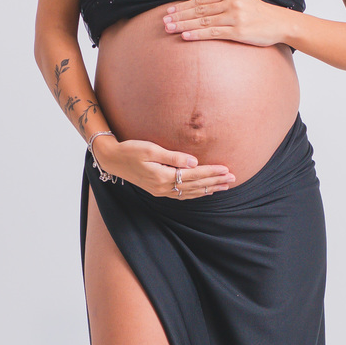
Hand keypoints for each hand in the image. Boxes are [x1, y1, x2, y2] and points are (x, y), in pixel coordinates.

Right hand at [92, 134, 235, 199]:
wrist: (112, 159)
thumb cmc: (130, 149)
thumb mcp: (150, 149)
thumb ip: (173, 157)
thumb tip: (194, 162)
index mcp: (162, 177)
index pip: (193, 175)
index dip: (211, 172)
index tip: (227, 169)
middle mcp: (163, 187)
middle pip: (195, 186)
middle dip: (215, 182)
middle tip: (233, 179)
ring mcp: (160, 190)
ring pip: (190, 192)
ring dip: (208, 189)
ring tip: (224, 186)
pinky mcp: (158, 189)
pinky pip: (181, 194)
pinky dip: (195, 193)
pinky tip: (204, 191)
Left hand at [163, 0, 289, 46]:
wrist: (280, 23)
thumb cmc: (257, 11)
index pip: (201, 0)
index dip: (183, 5)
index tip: (169, 10)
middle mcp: (232, 2)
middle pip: (199, 9)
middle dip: (180, 15)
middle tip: (164, 20)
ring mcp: (235, 17)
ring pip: (204, 21)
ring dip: (184, 25)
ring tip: (169, 28)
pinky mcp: (239, 32)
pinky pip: (213, 33)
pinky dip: (198, 34)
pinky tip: (186, 36)